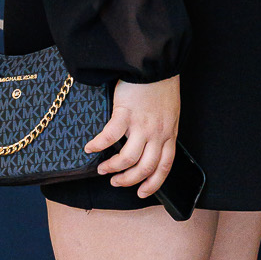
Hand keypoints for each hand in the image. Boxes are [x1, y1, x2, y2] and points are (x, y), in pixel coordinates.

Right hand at [86, 76, 180, 197]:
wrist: (156, 66)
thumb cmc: (162, 86)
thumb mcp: (170, 113)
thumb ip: (162, 130)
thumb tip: (150, 145)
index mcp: (169, 134)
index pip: (164, 166)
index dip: (153, 183)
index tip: (142, 193)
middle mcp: (157, 134)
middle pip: (144, 168)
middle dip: (129, 180)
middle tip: (116, 182)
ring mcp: (142, 125)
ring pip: (127, 158)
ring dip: (113, 168)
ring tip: (102, 169)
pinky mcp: (126, 114)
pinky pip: (109, 137)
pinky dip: (98, 145)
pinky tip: (90, 147)